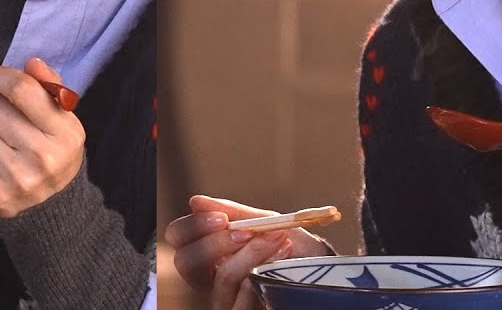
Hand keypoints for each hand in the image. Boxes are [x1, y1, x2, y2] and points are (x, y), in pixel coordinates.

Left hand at [0, 58, 85, 217]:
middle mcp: (42, 156)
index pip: (23, 91)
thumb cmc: (54, 155)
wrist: (52, 212)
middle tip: (4, 119)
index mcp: (65, 133)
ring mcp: (16, 177)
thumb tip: (31, 62)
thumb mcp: (63, 122)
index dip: (1, 77)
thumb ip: (48, 88)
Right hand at [165, 196, 328, 309]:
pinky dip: (263, 274)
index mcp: (208, 251)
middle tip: (245, 232)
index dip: (193, 226)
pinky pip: (243, 299)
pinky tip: (282, 258)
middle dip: (215, 243)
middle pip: (185, 262)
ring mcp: (225, 300)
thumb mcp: (265, 224)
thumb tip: (195, 201)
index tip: (222, 218)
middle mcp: (209, 278)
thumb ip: (233, 214)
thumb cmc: (291, 246)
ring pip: (221, 278)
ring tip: (279, 238)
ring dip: (251, 254)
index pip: (178, 238)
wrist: (323, 271)